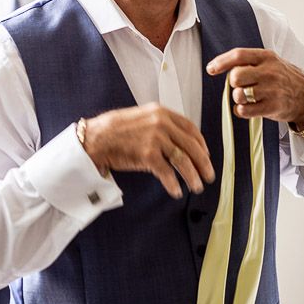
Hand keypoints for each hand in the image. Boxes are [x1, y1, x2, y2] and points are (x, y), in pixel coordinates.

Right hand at [82, 103, 214, 198]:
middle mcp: (161, 123)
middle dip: (203, 163)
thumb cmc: (114, 130)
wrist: (95, 137)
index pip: (190, 128)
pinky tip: (176, 191)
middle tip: (208, 175)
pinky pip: (167, 173)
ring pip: (183, 161)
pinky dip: (173, 184)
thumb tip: (178, 141)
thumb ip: (159, 124)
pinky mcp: (148, 154)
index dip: (201, 144)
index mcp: (161, 112)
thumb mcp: (140, 118)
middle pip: (191, 146)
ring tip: (196, 186)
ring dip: (193, 176)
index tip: (206, 155)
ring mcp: (155, 138)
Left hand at [206, 48, 303, 127]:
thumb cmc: (284, 78)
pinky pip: (244, 110)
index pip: (238, 55)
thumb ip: (249, 61)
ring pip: (239, 94)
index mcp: (267, 57)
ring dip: (238, 98)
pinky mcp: (272, 107)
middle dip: (233, 83)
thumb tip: (218, 67)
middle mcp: (270, 72)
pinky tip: (247, 108)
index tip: (211, 69)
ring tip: (247, 97)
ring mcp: (272, 90)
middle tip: (241, 85)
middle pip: (236, 76)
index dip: (221, 62)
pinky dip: (241, 110)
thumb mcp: (271, 62)